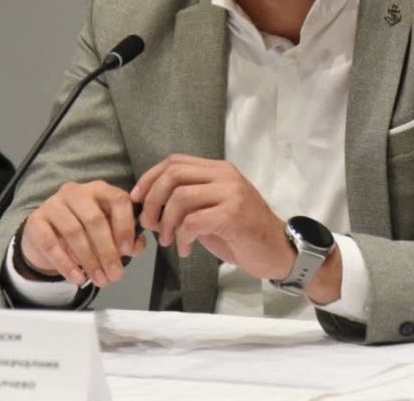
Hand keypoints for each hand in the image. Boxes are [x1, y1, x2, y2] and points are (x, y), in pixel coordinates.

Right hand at [21, 180, 144, 287]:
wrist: (45, 235)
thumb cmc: (84, 231)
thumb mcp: (107, 233)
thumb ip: (125, 239)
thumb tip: (137, 247)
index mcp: (100, 190)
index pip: (118, 200)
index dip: (125, 225)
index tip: (129, 251)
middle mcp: (77, 192)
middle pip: (95, 219)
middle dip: (107, 251)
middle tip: (115, 275)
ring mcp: (54, 204)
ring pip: (74, 231)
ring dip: (89, 260)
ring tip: (99, 280)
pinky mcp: (35, 221)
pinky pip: (51, 244)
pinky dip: (66, 264)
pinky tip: (78, 278)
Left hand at [130, 154, 291, 279]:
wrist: (277, 250)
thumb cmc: (242, 233)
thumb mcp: (213, 209)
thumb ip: (189, 201)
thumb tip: (152, 206)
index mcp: (218, 170)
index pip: (175, 161)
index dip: (149, 178)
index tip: (137, 199)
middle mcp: (224, 175)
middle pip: (173, 175)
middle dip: (152, 201)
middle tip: (149, 225)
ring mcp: (231, 193)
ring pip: (180, 197)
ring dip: (166, 223)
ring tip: (169, 241)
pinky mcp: (233, 214)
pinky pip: (193, 221)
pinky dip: (182, 238)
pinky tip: (186, 249)